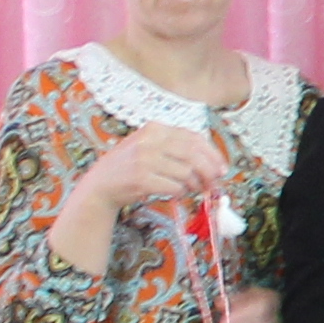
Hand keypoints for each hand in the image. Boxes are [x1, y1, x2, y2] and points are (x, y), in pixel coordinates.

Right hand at [81, 120, 223, 213]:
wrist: (100, 185)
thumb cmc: (131, 168)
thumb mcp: (151, 148)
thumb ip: (179, 150)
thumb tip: (216, 166)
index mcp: (155, 128)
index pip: (194, 137)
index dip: (213, 154)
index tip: (222, 168)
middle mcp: (149, 140)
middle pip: (194, 155)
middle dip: (209, 172)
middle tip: (213, 184)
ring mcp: (144, 158)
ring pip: (187, 172)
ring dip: (193, 185)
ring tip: (188, 189)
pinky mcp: (140, 178)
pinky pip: (175, 187)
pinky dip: (180, 193)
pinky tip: (174, 194)